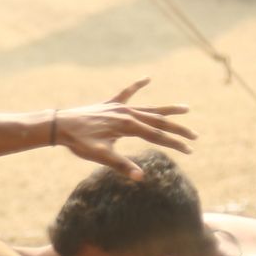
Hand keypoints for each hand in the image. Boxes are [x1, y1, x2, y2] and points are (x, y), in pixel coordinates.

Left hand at [52, 78, 195, 177]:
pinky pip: (127, 93)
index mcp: (127, 125)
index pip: (157, 135)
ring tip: (186, 108)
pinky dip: (138, 85)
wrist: (60, 125)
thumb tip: (140, 177)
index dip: (175, 144)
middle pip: (158, 121)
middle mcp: (127, 113)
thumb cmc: (79, 142)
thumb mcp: (101, 156)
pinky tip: (148, 78)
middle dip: (178, 129)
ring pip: (148, 108)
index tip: (190, 151)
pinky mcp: (110, 104)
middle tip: (195, 136)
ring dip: (167, 109)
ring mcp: (119, 107)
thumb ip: (122, 165)